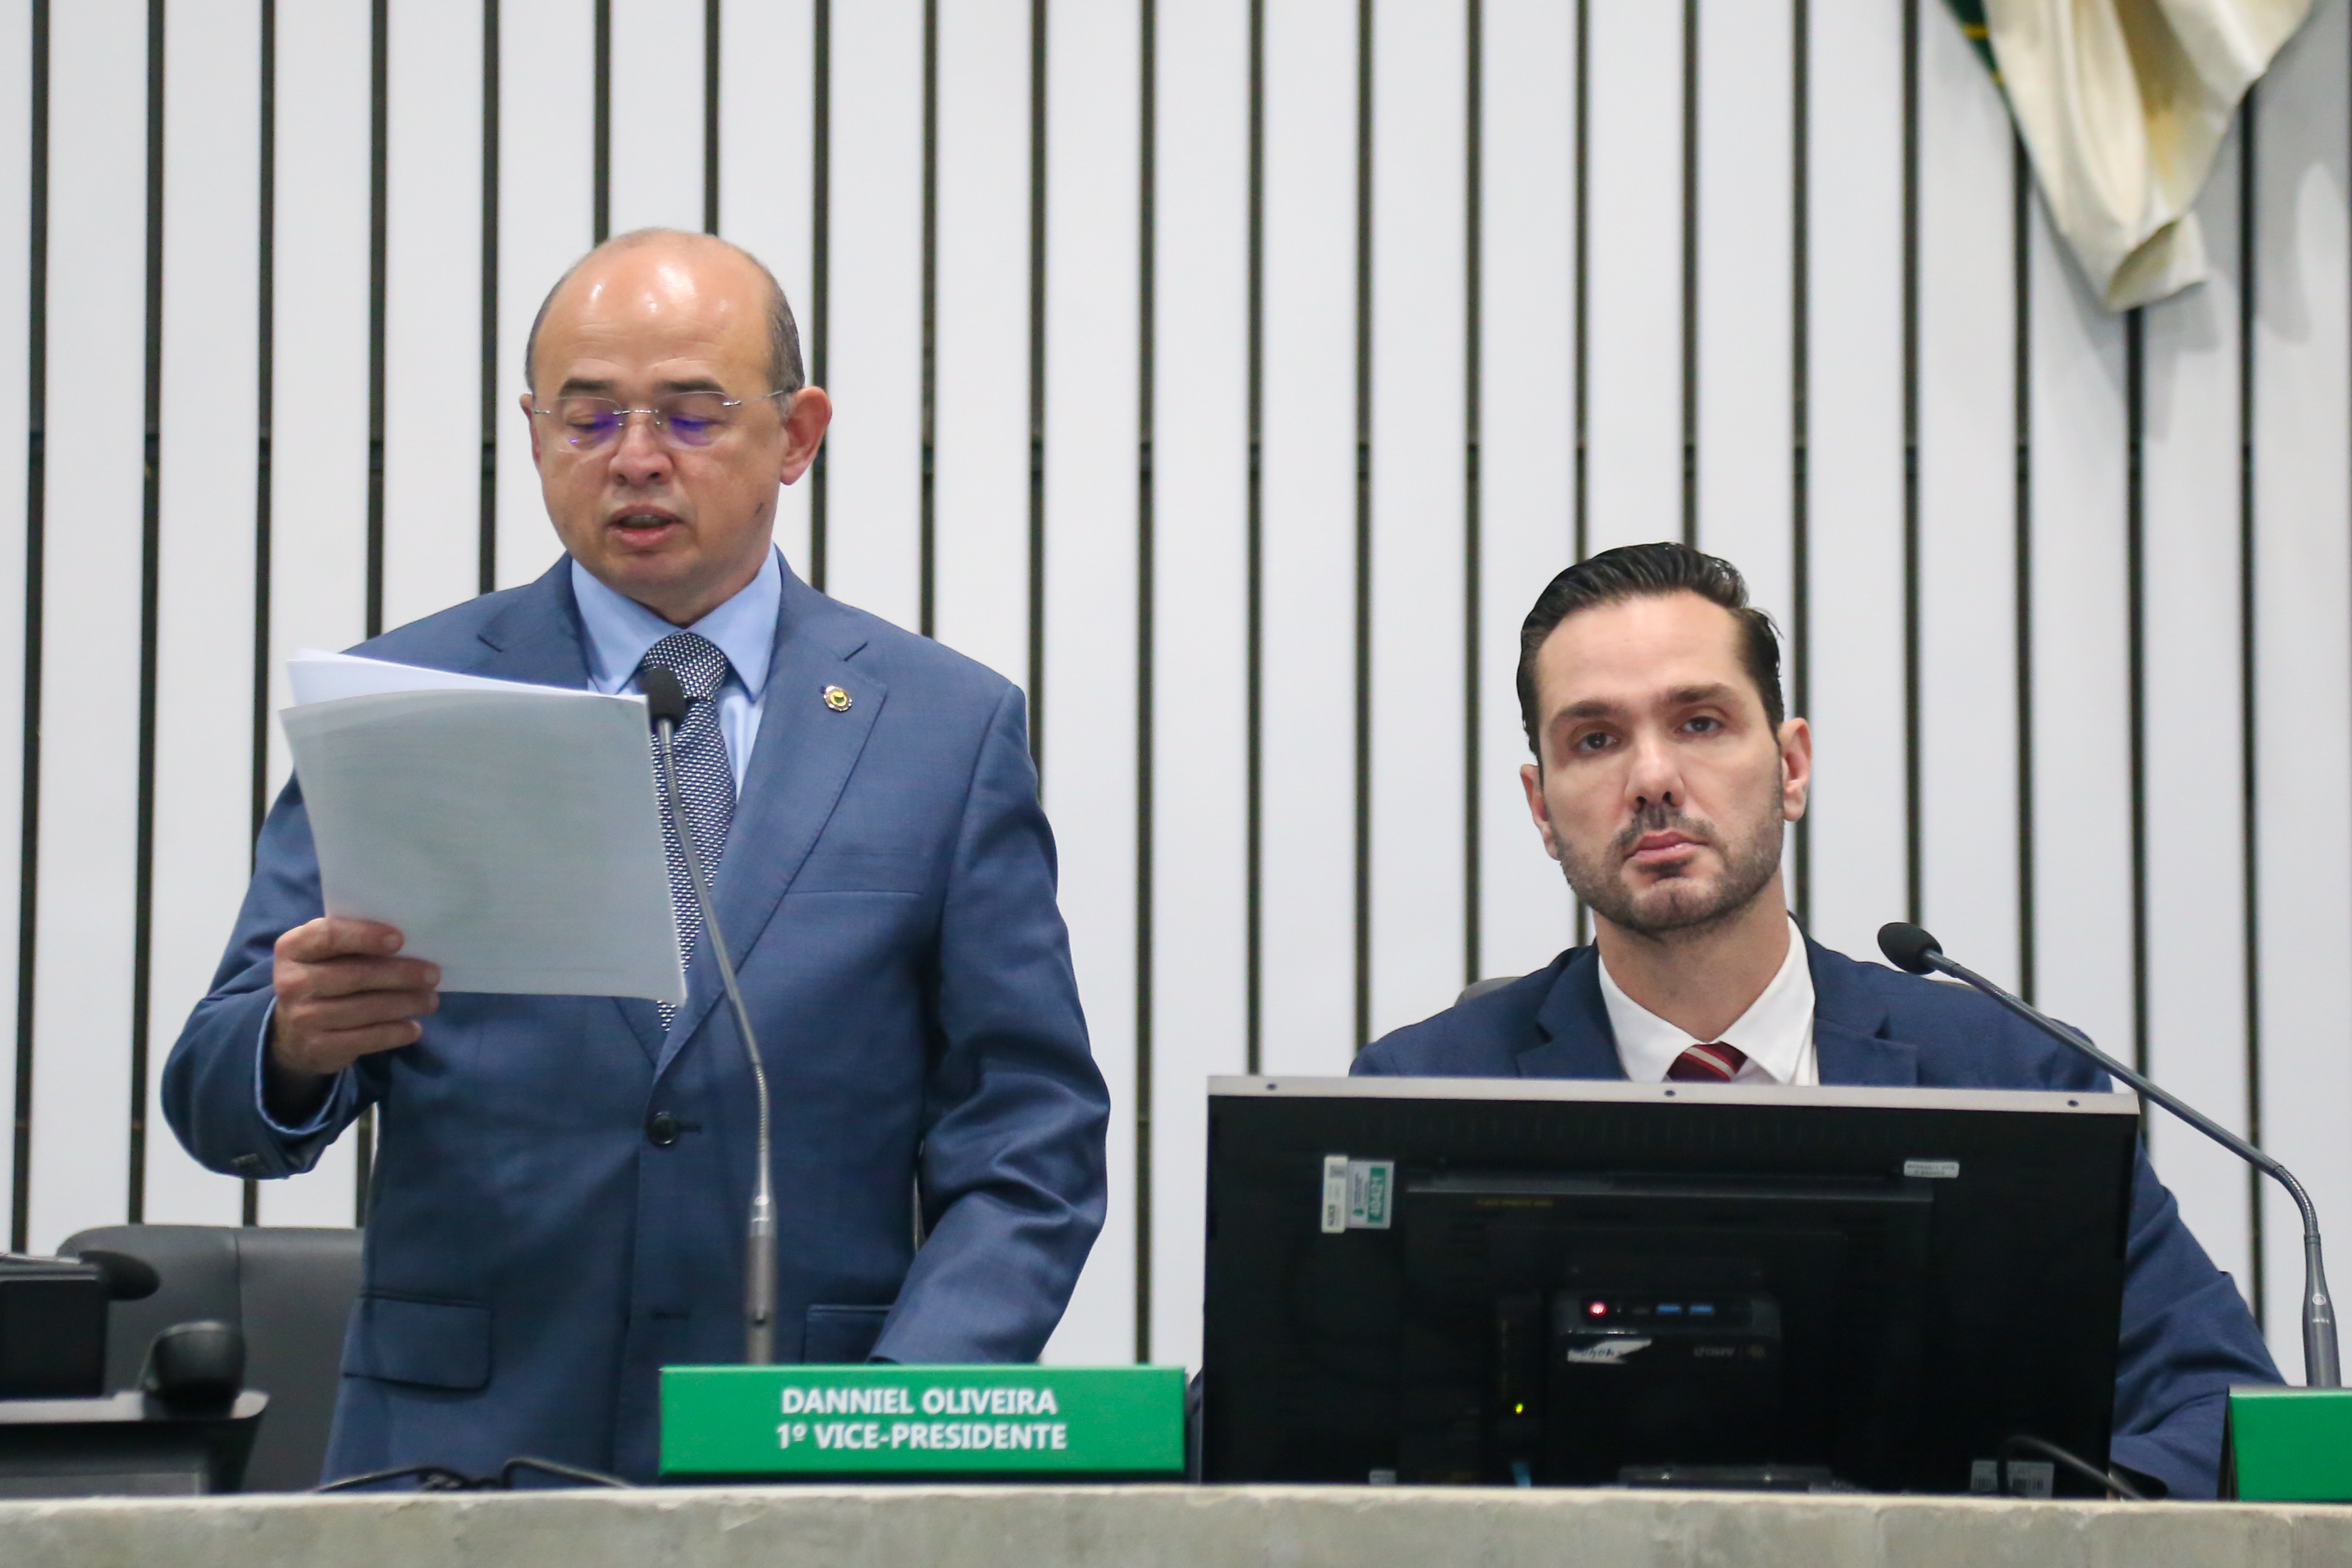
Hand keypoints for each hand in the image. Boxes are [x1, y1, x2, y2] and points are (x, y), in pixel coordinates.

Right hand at [268, 918, 440, 1080]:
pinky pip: (367, 1038)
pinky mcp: (318, 1047)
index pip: (329, 935)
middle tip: (434, 975)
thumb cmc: (322, 979)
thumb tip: (411, 941)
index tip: (400, 939)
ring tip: (431, 1001)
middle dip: (402, 974)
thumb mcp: (325, 956)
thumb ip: (353, 942)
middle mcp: (292, 982)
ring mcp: (302, 1018)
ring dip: (407, 1003)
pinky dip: (396, 1032)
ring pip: (367, 1008)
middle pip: (356, 975)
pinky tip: (414, 1028)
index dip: (366, 935)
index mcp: (293, 948)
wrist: (291, 1033)